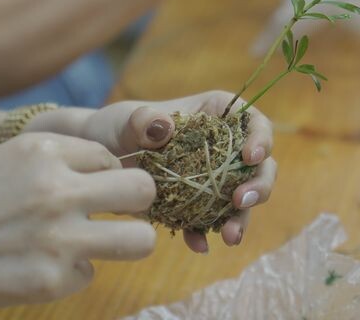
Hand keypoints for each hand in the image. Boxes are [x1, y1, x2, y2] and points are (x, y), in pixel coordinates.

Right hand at [0, 134, 155, 317]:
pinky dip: (73, 271)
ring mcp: (60, 237)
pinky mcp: (53, 280)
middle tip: (121, 210)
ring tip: (106, 241)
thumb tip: (94, 165)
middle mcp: (59, 189)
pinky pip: (89, 273)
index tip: (95, 184)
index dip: (106, 171)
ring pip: (140, 239)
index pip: (110, 154)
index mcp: (42, 150)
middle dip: (137, 199)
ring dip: (128, 240)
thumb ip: (49, 159)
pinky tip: (42, 266)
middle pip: (143, 189)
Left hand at [78, 91, 276, 253]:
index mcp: (216, 115)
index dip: (260, 138)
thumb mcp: (126, 119)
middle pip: (259, 164)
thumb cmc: (117, 127)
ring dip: (242, 218)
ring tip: (229, 236)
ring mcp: (214, 180)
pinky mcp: (197, 206)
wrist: (99, 161)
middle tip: (241, 200)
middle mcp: (224, 148)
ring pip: (243, 198)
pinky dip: (205, 235)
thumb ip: (144, 120)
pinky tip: (198, 245)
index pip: (252, 121)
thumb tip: (164, 127)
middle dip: (259, 184)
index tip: (250, 157)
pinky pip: (209, 222)